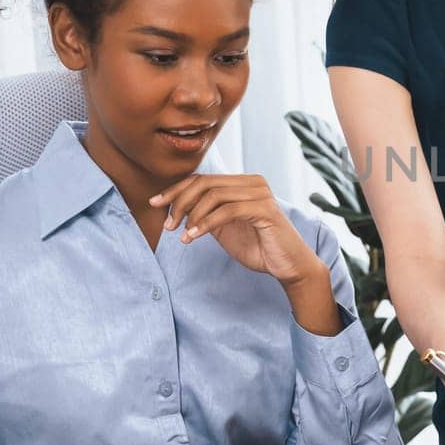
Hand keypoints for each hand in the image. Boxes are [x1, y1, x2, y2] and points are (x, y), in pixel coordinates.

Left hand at [151, 175, 324, 285]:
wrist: (289, 265)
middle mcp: (253, 182)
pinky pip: (227, 211)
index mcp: (243, 183)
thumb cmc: (259, 247)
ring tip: (181, 235)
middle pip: (205, 183)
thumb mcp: (225, 227)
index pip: (202, 179)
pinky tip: (193, 237)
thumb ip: (206, 213)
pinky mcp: (264, 209)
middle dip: (180, 202)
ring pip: (213, 195)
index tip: (155, 204)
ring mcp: (260, 194)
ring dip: (191, 216)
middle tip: (167, 225)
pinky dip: (205, 224)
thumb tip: (175, 206)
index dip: (175, 190)